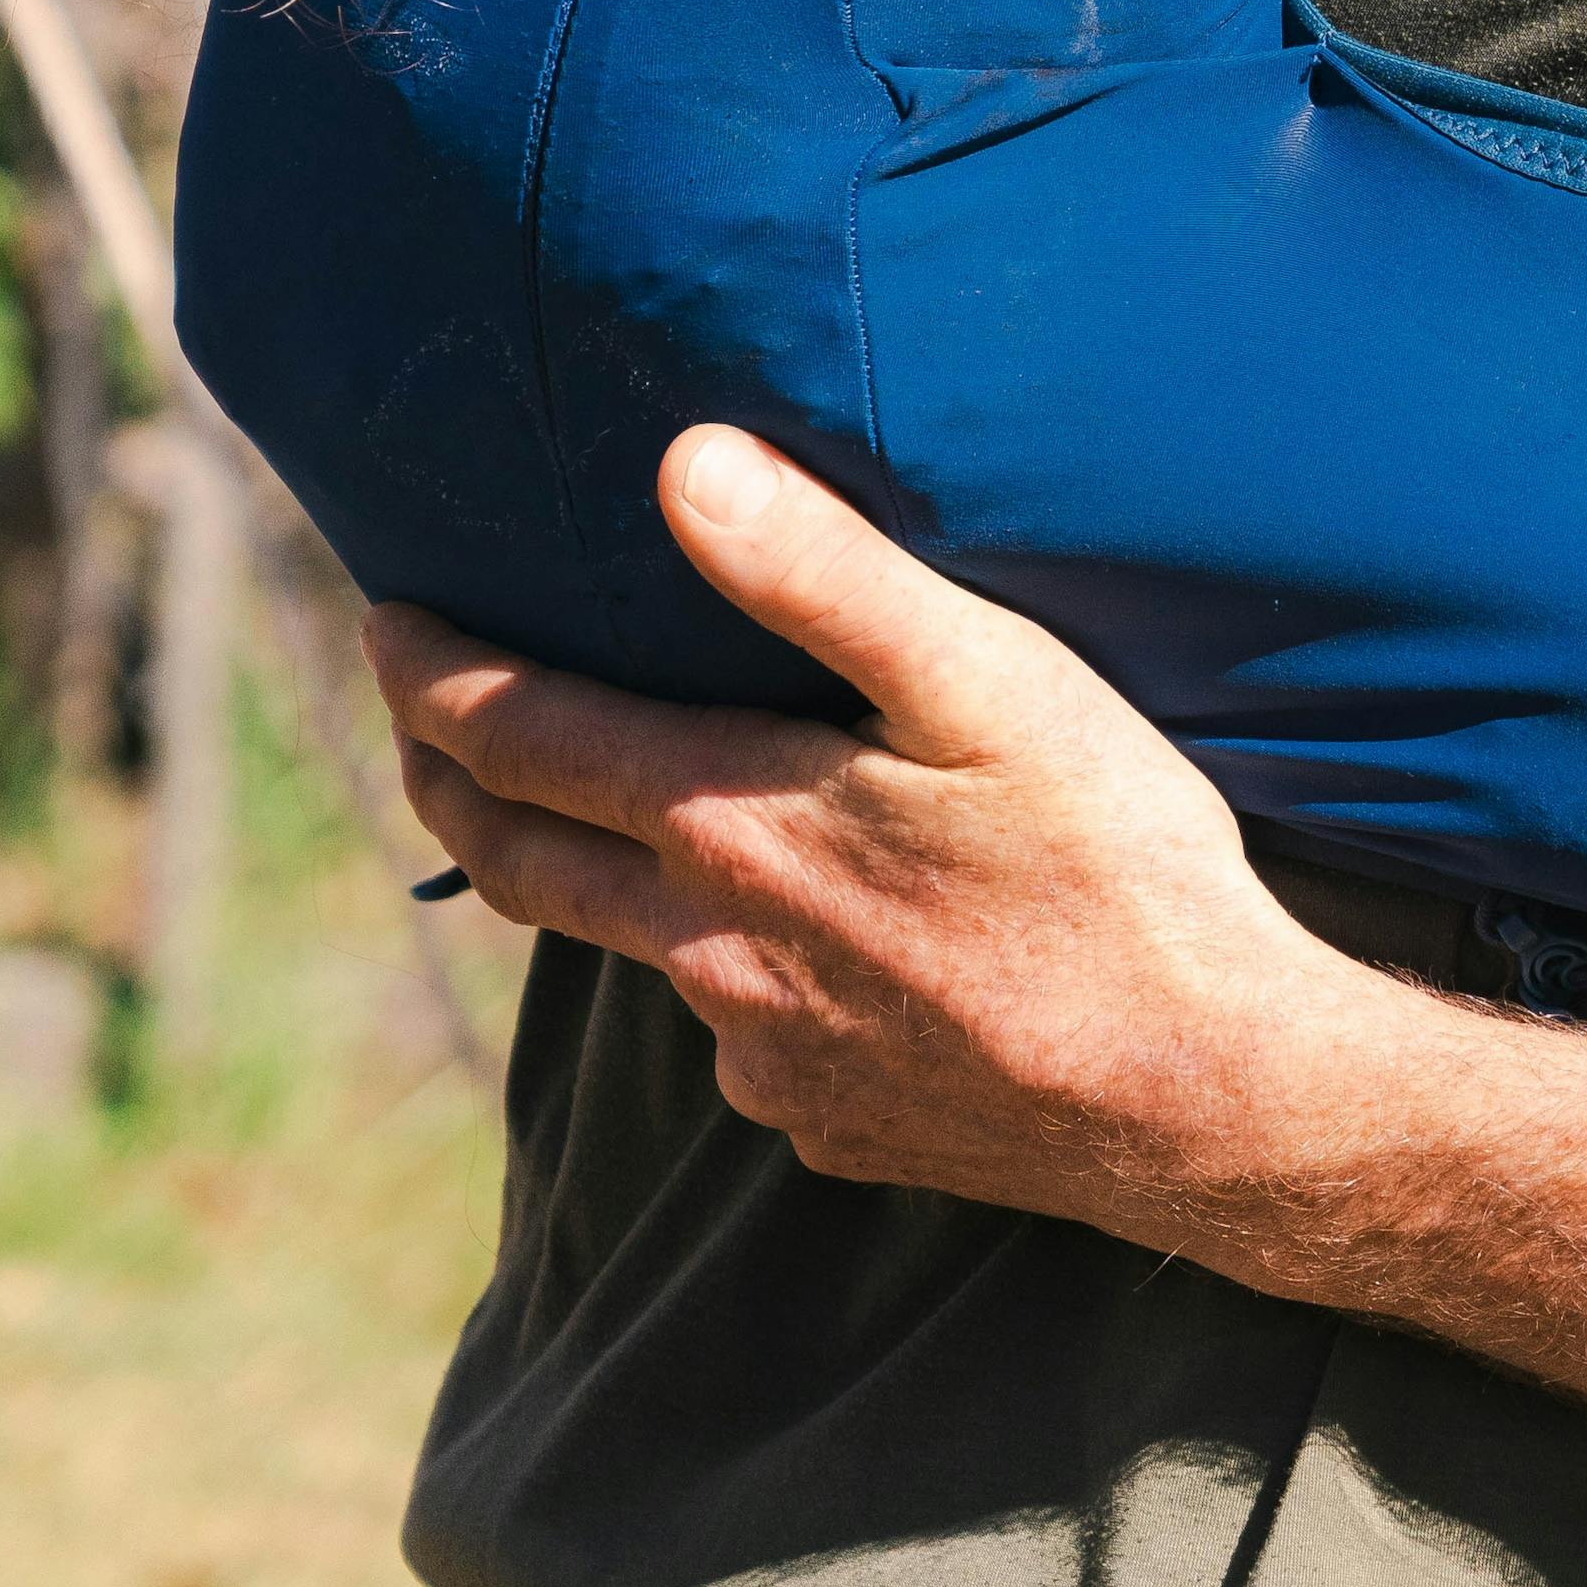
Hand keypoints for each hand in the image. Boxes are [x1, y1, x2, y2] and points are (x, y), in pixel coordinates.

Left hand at [377, 430, 1393, 1241]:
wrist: (1203, 1092)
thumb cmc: (1115, 865)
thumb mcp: (993, 685)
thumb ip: (829, 576)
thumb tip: (686, 465)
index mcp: (731, 826)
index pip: (518, 737)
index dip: (432, 674)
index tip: (384, 620)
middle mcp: (709, 950)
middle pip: (522, 862)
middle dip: (449, 783)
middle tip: (420, 728)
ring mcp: (760, 1053)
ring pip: (634, 954)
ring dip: (591, 879)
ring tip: (604, 824)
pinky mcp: (824, 1121)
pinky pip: (742, 1038)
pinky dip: (729, 975)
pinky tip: (799, 951)